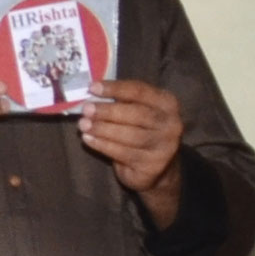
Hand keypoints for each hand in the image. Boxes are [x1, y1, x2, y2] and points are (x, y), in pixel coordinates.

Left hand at [77, 77, 188, 201]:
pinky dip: (103, 145)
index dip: (115, 88)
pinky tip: (88, 139)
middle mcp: (171, 124)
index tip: (92, 87)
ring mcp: (165, 146)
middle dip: (108, 111)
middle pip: (138, 114)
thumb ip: (121, 101)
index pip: (140, 91)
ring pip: (131, 136)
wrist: (156, 167)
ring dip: (103, 129)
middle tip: (86, 109)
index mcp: (167, 103)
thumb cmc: (140, 130)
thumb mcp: (137, 111)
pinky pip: (124, 153)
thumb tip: (92, 92)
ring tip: (83, 125)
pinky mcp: (153, 165)